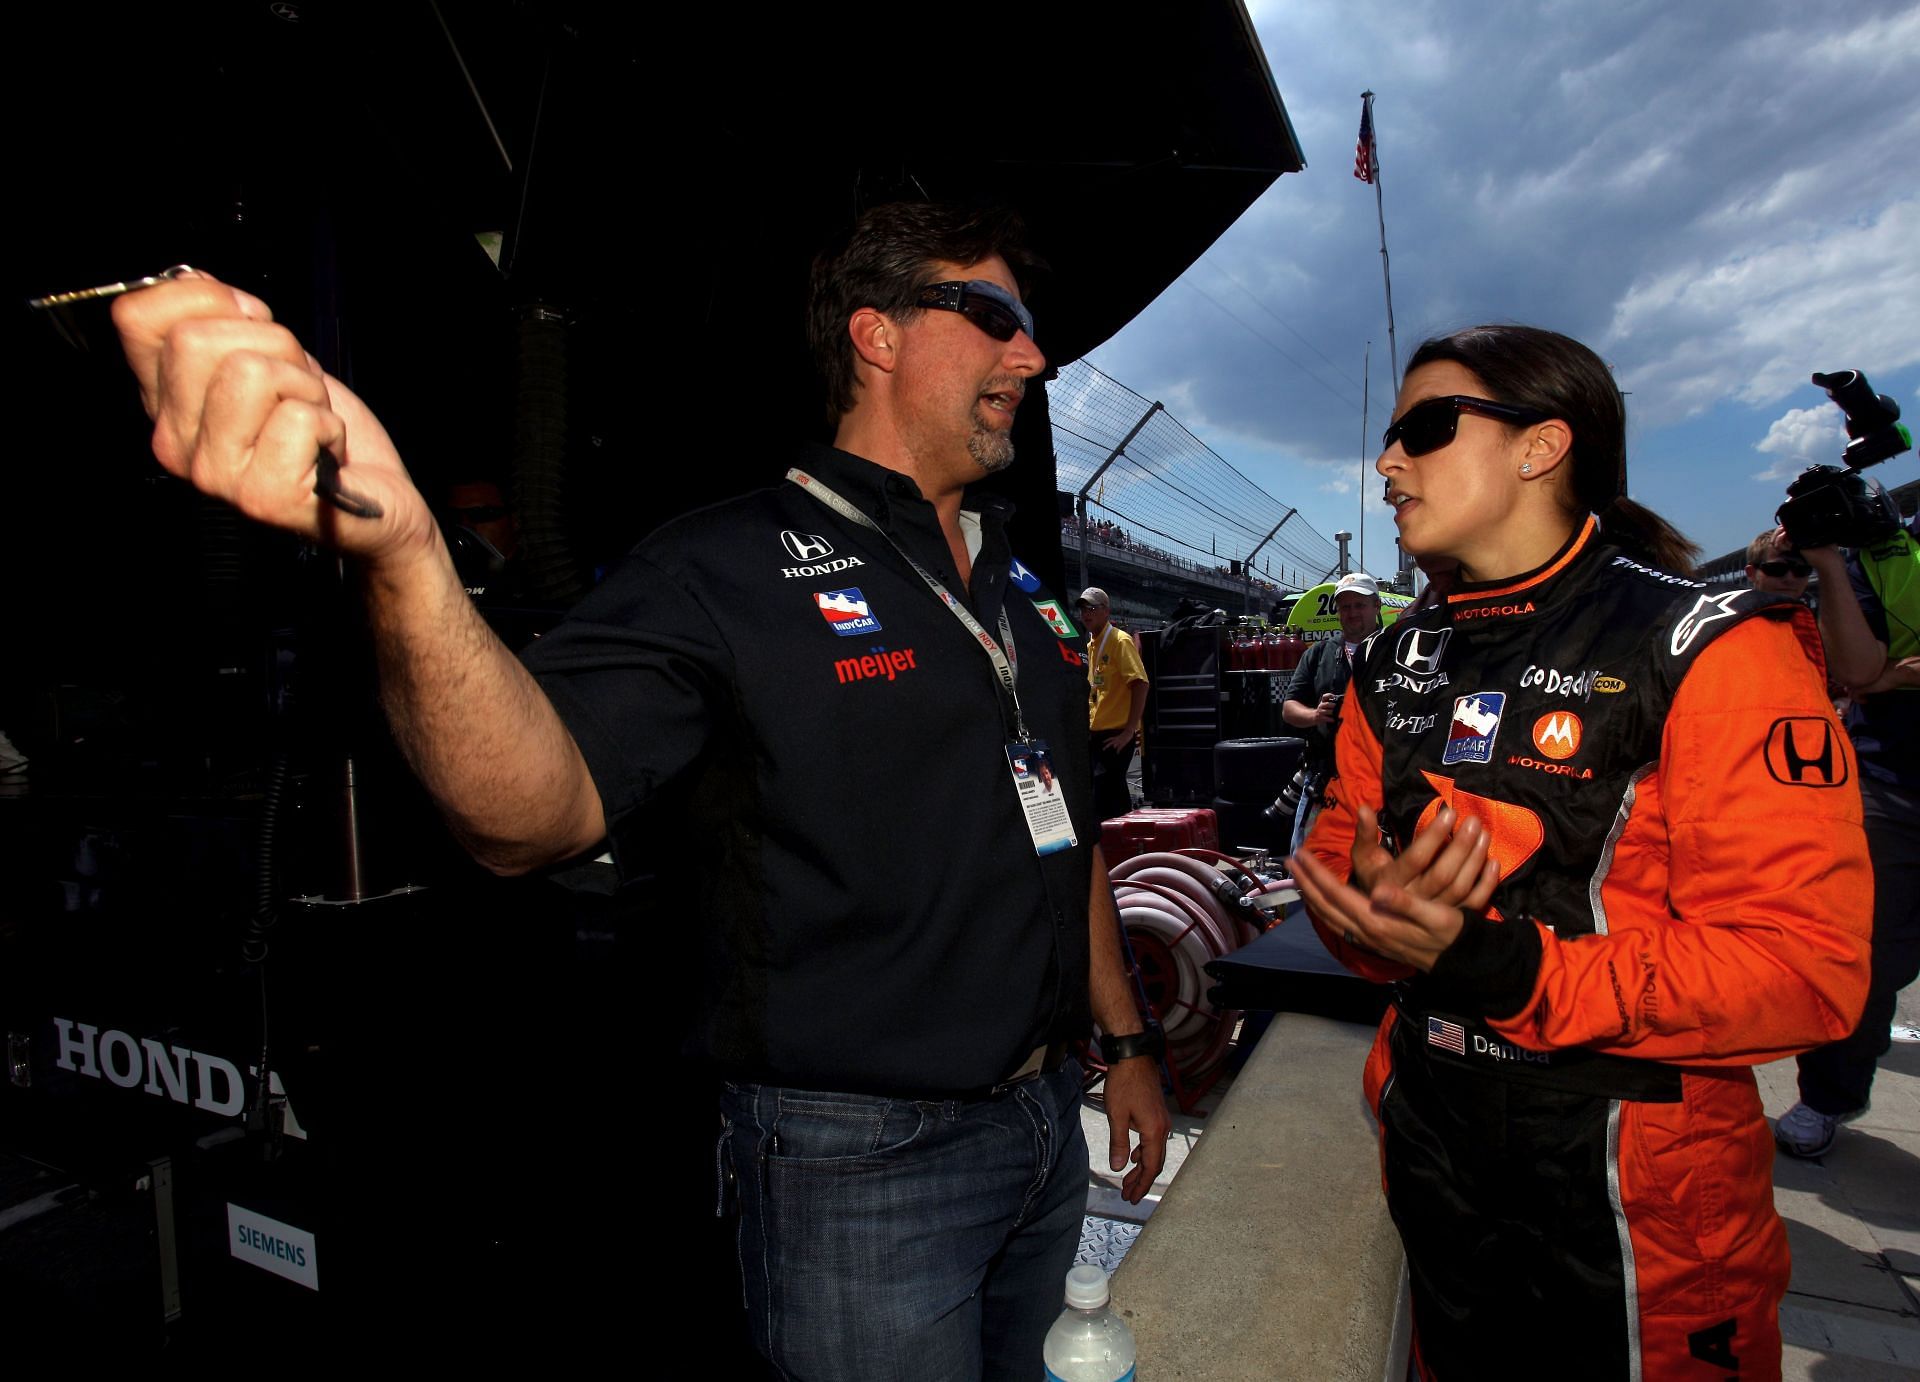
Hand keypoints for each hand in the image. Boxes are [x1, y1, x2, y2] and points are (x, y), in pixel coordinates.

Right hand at [113, 272, 434, 566]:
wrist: (375, 505)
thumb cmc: (321, 436)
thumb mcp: (271, 361)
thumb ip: (229, 323)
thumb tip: (196, 281)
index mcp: (166, 404)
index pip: (137, 318)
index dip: (206, 299)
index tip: (253, 324)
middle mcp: (175, 443)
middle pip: (196, 339)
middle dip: (273, 347)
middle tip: (297, 389)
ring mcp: (214, 475)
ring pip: (250, 371)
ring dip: (305, 387)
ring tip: (311, 422)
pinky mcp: (261, 498)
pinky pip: (299, 417)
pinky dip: (330, 426)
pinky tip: (326, 456)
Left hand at [1101, 726, 1137, 752]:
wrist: (1128, 732)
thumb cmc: (1124, 734)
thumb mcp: (1120, 737)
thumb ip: (1117, 740)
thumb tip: (1115, 744)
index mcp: (1116, 737)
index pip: (1109, 739)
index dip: (1106, 740)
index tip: (1102, 742)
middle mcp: (1116, 739)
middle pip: (1110, 742)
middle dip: (1106, 746)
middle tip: (1103, 749)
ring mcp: (1119, 741)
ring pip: (1115, 744)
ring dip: (1113, 746)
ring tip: (1111, 749)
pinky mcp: (1123, 743)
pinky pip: (1120, 747)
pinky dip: (1118, 750)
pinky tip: (1117, 753)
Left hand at [1101, 1055, 1169, 1202]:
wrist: (1133, 1056)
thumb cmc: (1124, 1084)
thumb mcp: (1117, 1115)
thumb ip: (1119, 1143)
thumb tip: (1118, 1167)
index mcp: (1154, 1131)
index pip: (1149, 1166)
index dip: (1141, 1184)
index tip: (1131, 1197)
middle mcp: (1162, 1128)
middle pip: (1154, 1162)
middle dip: (1141, 1180)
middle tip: (1127, 1194)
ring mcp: (1161, 1120)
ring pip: (1153, 1151)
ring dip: (1141, 1167)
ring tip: (1128, 1180)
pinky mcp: (1156, 1113)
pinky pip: (1153, 1140)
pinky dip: (1143, 1152)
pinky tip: (1133, 1155)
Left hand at [1291, 847, 1467, 970]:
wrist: (1461, 961)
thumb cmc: (1451, 934)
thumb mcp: (1434, 915)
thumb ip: (1405, 902)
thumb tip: (1377, 890)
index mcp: (1377, 921)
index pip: (1336, 894)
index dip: (1316, 874)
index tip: (1300, 855)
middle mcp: (1366, 931)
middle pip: (1325, 906)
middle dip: (1306, 883)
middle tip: (1290, 862)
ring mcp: (1367, 938)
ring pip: (1329, 917)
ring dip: (1312, 896)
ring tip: (1300, 879)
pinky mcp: (1372, 940)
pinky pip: (1338, 923)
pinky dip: (1325, 910)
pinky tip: (1324, 903)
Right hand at [1314, 693, 1340, 725]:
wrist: (1314, 716)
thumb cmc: (1323, 710)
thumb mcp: (1325, 705)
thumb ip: (1331, 703)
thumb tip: (1341, 702)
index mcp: (1323, 702)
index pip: (1324, 697)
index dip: (1329, 695)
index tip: (1333, 696)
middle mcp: (1321, 706)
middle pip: (1326, 704)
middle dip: (1331, 705)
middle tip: (1334, 705)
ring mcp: (1320, 712)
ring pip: (1326, 711)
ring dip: (1331, 712)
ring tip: (1334, 713)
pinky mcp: (1320, 717)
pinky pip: (1326, 718)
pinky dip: (1330, 719)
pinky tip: (1333, 720)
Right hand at [1348, 802, 1496, 903]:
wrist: (1381, 913)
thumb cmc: (1374, 876)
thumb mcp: (1363, 856)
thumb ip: (1365, 833)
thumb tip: (1364, 808)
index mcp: (1391, 884)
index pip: (1417, 859)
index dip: (1434, 836)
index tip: (1450, 813)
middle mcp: (1414, 900)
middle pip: (1443, 874)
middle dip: (1461, 846)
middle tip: (1473, 821)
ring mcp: (1434, 912)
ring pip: (1460, 888)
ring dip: (1475, 860)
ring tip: (1484, 834)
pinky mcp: (1451, 918)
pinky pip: (1474, 903)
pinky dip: (1487, 883)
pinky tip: (1493, 862)